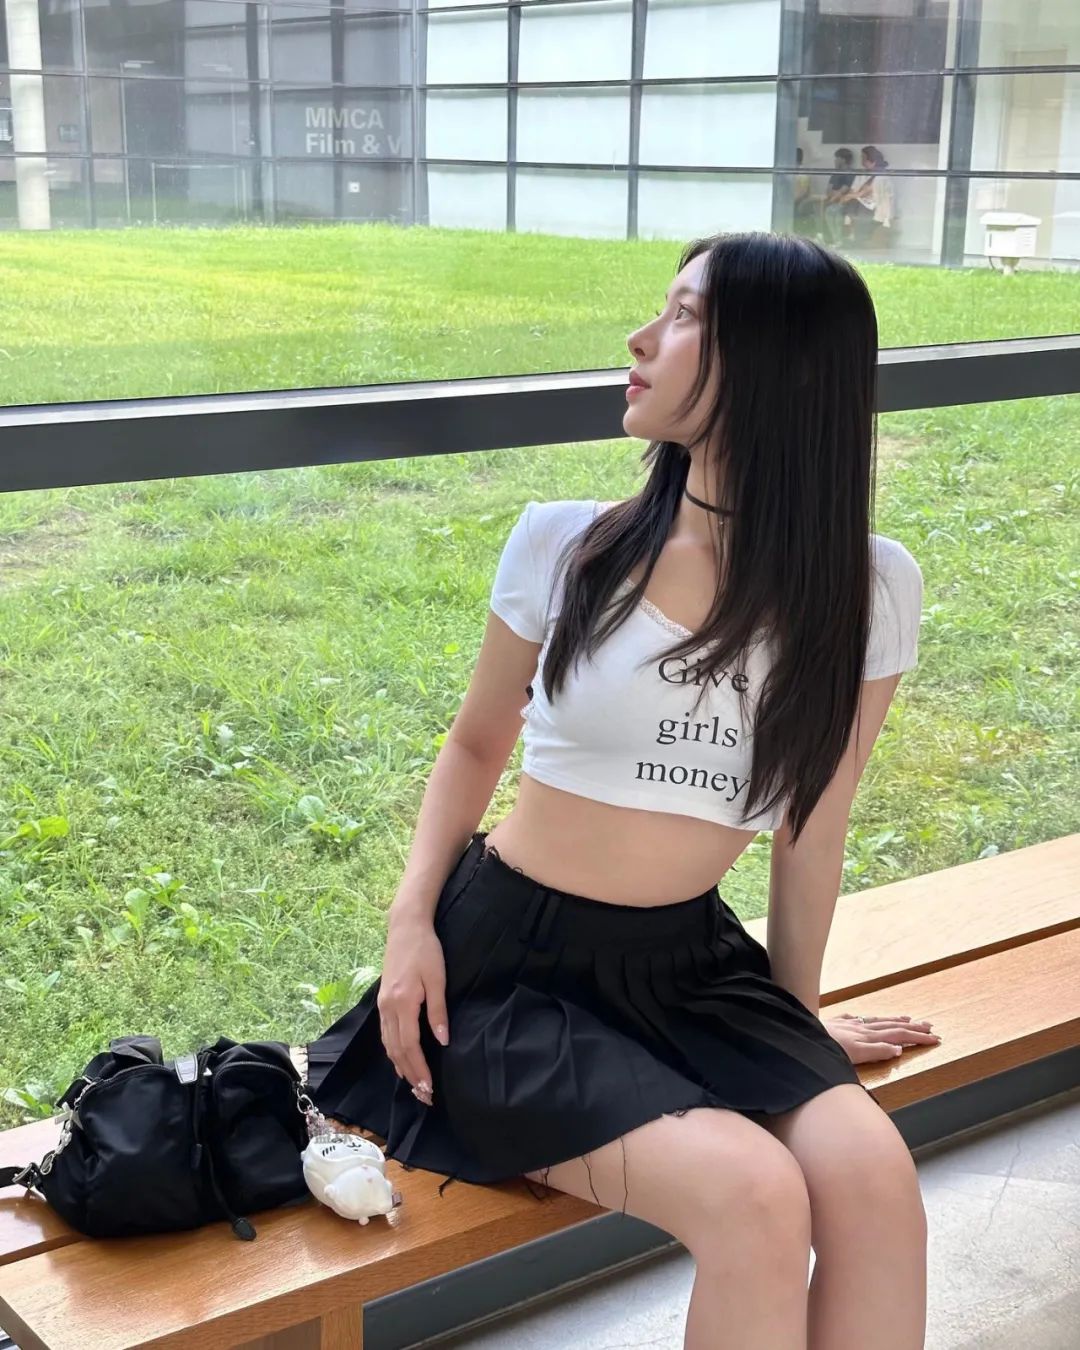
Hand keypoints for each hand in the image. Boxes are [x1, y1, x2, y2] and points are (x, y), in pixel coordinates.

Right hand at [376, 913, 449, 1106]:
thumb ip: (438, 1011)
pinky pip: (386, 1034)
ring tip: (414, 1086)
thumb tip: (442, 1041)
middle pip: (396, 1051)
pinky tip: (401, 1061)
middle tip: (424, 1096)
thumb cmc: (426, 950)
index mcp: (402, 1003)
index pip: (409, 1046)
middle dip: (410, 1076)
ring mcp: (383, 1005)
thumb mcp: (437, 978)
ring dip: (401, 1067)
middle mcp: (388, 1008)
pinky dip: (393, 1052)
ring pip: (388, 1045)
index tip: (429, 1088)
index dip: (419, 1070)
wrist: (405, 927)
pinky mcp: (383, 1001)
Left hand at [824, 1012, 941, 1064]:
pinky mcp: (834, 1023)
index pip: (898, 1036)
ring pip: (875, 1020)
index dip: (917, 1037)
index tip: (935, 1038)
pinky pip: (855, 1019)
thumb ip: (875, 1052)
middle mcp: (860, 1028)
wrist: (799, 1037)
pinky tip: (865, 1018)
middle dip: (912, 1028)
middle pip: (891, 1027)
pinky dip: (866, 1019)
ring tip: (908, 1019)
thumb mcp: (853, 1055)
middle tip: (930, 1027)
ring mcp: (847, 1024)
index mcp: (867, 1037)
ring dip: (893, 1020)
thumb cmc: (824, 1050)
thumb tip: (898, 1049)